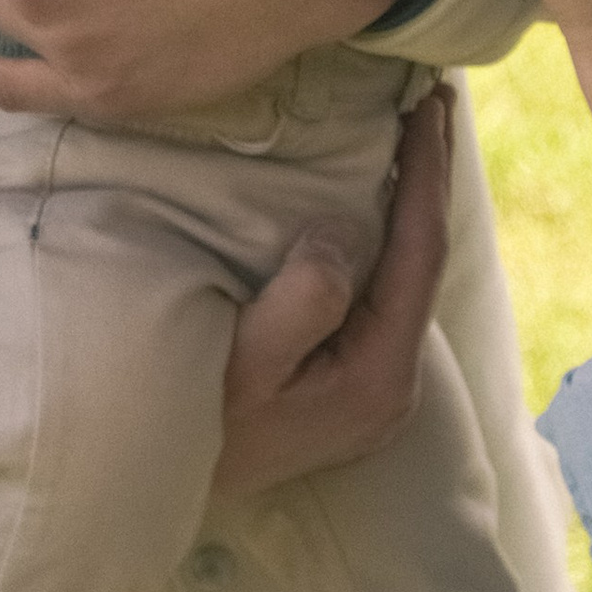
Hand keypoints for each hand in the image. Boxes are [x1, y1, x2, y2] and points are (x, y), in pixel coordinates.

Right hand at [212, 87, 453, 496]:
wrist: (162, 492)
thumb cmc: (195, 427)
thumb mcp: (241, 365)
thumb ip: (300, 302)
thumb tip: (338, 230)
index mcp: (380, 375)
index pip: (419, 253)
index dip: (425, 174)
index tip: (426, 106)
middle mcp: (395, 383)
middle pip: (424, 260)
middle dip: (428, 178)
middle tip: (429, 99)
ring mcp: (377, 386)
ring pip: (407, 275)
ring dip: (408, 203)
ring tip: (408, 135)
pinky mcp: (354, 383)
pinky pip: (382, 292)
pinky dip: (383, 236)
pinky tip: (372, 201)